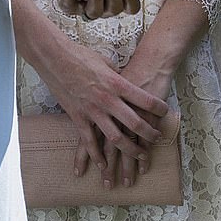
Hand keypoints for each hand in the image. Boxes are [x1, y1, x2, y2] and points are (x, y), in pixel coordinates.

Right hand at [31, 38, 166, 172]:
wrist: (55, 57)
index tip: (166, 113)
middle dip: (149, 134)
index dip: (158, 108)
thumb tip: (125, 80)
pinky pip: (89, 141)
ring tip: (140, 157)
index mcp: (117, 83)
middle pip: (134, 123)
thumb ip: (116, 75)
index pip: (144, 100)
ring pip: (115, 137)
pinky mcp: (78, 117)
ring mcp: (93, 110)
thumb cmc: (81, 55)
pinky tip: (103, 164)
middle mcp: (108, 100)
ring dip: (129, 150)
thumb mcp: (105, 61)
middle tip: (157, 139)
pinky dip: (96, 155)